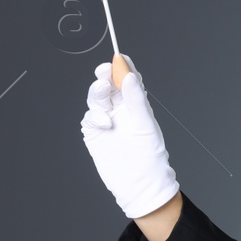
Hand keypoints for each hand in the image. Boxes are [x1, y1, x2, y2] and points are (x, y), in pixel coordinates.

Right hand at [81, 54, 179, 218]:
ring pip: (97, 98)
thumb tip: (129, 75)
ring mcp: (107, 120)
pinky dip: (95, 116)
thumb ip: (136, 99)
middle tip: (105, 71)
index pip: (128, 80)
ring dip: (98, 92)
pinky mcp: (95, 132)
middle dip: (105, 76)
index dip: (123, 67)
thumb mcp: (145, 124)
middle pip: (109, 85)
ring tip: (104, 92)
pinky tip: (105, 123)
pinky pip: (90, 116)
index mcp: (137, 104)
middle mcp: (121, 109)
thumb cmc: (150, 156)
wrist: (139, 184)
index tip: (119, 57)